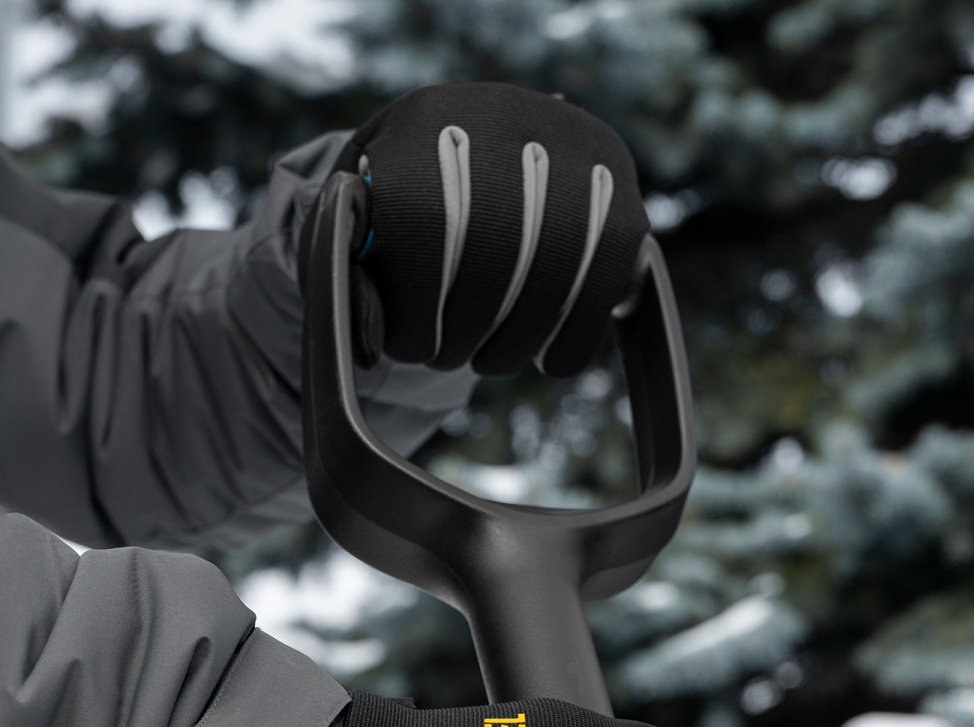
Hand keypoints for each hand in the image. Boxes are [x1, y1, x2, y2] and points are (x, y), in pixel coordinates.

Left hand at [319, 80, 650, 378]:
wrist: (478, 149)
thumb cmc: (403, 203)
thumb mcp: (359, 218)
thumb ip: (348, 266)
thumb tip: (373, 337)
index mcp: (429, 121)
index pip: (429, 228)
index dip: (419, 310)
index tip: (409, 348)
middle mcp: (513, 120)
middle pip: (496, 257)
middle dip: (467, 331)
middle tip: (447, 357)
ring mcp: (580, 159)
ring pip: (555, 278)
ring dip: (514, 344)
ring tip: (487, 358)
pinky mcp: (625, 203)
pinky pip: (603, 292)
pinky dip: (569, 343)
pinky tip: (541, 356)